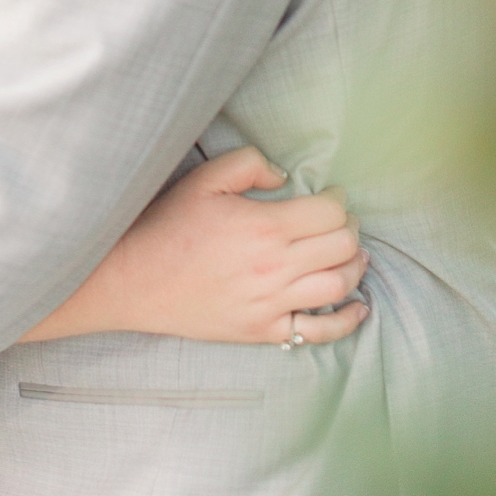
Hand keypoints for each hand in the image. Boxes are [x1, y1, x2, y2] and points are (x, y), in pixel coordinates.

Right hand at [109, 147, 368, 345]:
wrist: (136, 280)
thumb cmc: (168, 226)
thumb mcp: (204, 179)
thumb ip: (249, 163)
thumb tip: (284, 175)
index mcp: (265, 227)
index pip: (330, 214)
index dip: (338, 201)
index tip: (330, 196)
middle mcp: (276, 268)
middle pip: (342, 247)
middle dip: (349, 228)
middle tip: (338, 220)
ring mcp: (273, 304)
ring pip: (339, 285)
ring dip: (353, 265)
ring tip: (350, 252)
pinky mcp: (264, 331)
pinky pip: (320, 331)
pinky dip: (348, 319)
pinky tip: (359, 305)